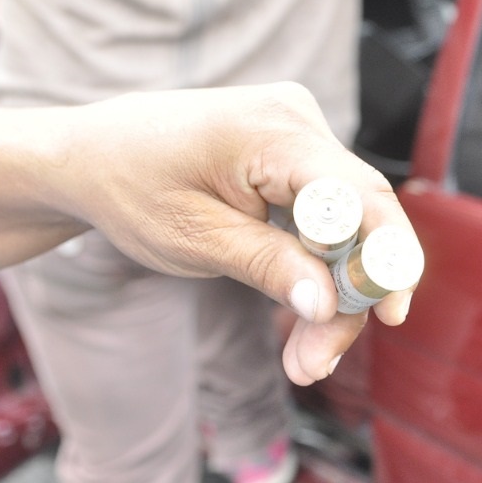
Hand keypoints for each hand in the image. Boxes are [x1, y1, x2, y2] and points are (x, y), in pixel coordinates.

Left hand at [47, 82, 420, 385]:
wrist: (90, 155)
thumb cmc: (131, 188)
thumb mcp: (194, 239)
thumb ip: (268, 266)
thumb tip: (329, 304)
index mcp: (271, 131)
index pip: (358, 195)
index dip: (387, 256)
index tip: (391, 316)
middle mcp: (297, 118)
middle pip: (360, 217)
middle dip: (349, 295)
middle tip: (316, 364)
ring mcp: (300, 130)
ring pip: (348, 224)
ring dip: (332, 291)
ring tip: (302, 360)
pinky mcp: (297, 151)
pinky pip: (329, 214)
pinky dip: (318, 264)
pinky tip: (303, 315)